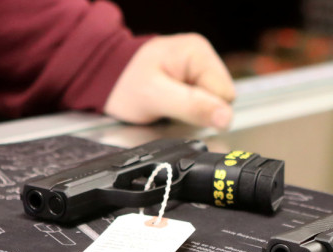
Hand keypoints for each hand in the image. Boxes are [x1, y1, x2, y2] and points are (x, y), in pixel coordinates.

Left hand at [104, 34, 235, 128]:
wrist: (106, 79)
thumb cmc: (124, 84)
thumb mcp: (156, 97)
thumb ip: (193, 107)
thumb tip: (226, 117)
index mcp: (198, 53)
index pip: (225, 95)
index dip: (205, 110)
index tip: (179, 108)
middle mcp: (204, 57)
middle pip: (222, 100)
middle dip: (199, 111)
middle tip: (171, 106)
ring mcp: (200, 68)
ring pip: (215, 104)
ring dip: (193, 111)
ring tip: (169, 104)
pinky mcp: (196, 80)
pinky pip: (205, 104)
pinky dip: (190, 110)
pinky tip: (174, 104)